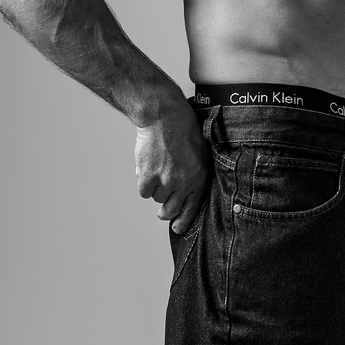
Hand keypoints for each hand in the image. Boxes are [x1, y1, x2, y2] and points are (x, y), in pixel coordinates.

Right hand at [134, 95, 210, 234]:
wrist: (165, 116)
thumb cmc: (183, 130)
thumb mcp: (201, 153)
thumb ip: (196, 175)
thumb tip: (188, 194)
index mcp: (199, 177)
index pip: (192, 208)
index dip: (183, 221)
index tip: (178, 228)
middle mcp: (183, 182)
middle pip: (171, 209)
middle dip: (166, 210)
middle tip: (162, 206)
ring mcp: (165, 180)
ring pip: (156, 199)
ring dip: (155, 188)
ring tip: (158, 168)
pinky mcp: (148, 176)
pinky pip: (144, 192)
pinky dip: (144, 182)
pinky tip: (148, 167)